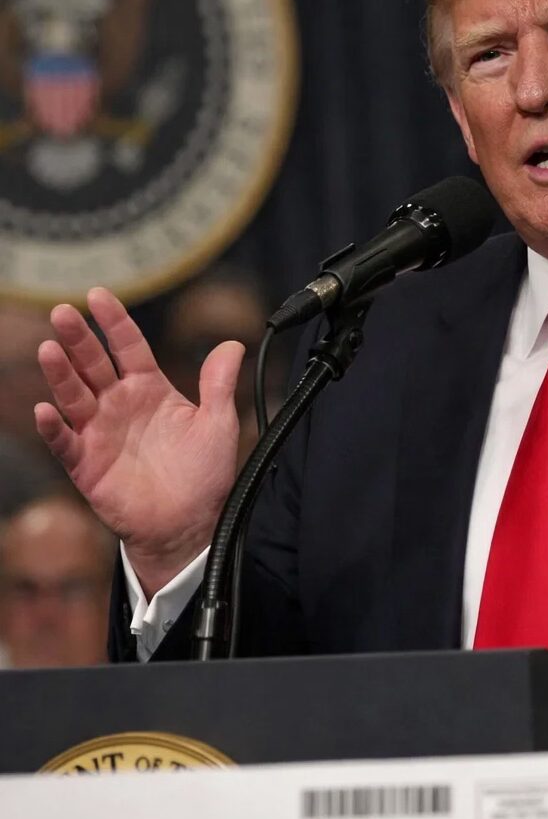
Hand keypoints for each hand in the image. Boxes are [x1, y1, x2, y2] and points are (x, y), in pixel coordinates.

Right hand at [35, 287, 243, 596]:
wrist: (190, 524)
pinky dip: (52, 428)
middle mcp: (119, 405)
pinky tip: (44, 410)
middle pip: (93, 364)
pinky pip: (65, 442)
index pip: (128, 347)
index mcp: (150, 390)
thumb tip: (232, 343)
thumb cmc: (205, 474)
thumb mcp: (219, 424)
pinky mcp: (86, 464)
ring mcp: (99, 433)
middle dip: (78, 338)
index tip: (97, 295)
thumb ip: (219, 384)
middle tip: (62, 312)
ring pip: (73, 396)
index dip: (114, 322)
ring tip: (50, 349)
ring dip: (60, 374)